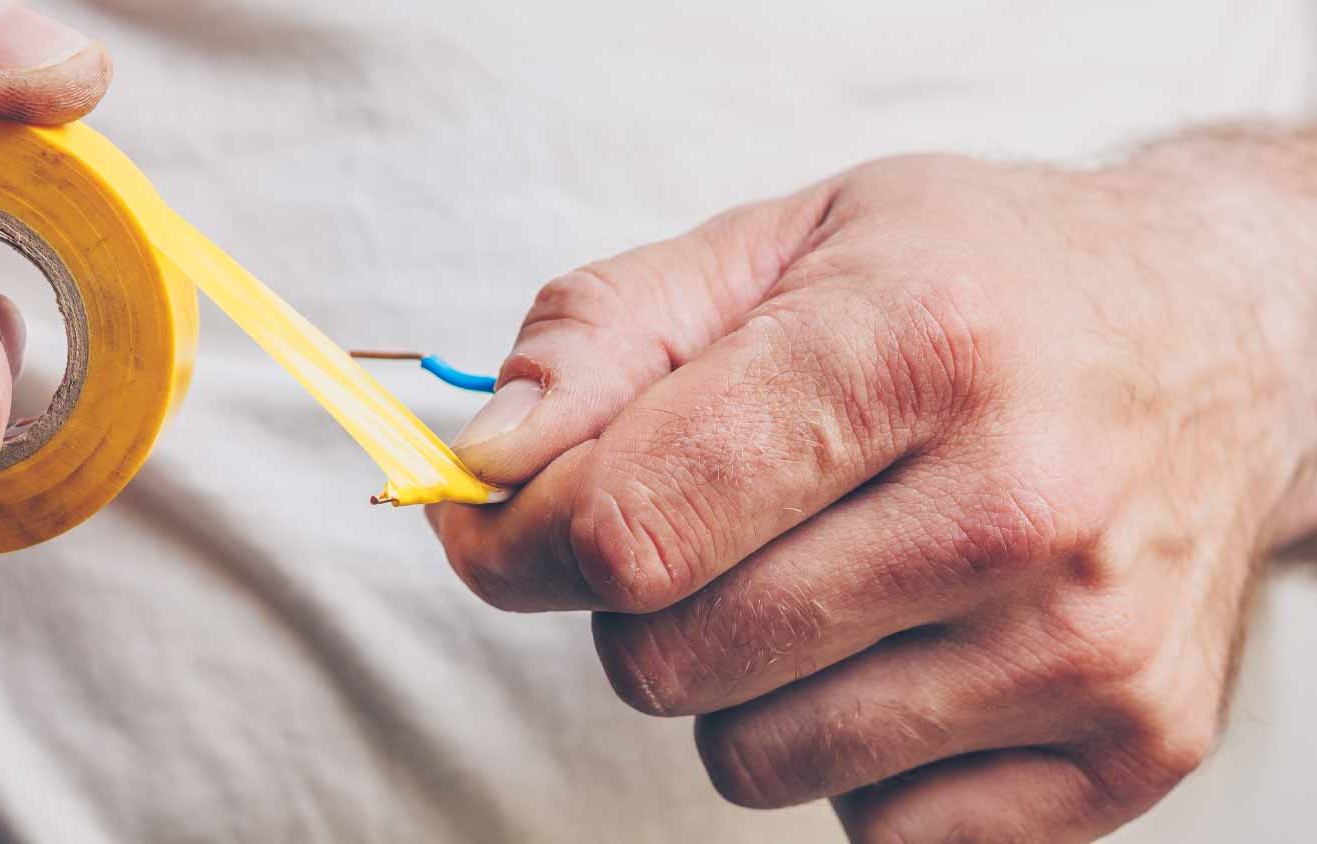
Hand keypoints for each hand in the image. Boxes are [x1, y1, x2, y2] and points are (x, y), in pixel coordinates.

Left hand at [430, 134, 1316, 840]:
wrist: (1218, 337)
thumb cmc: (978, 280)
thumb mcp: (782, 242)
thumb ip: (603, 339)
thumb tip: (476, 465)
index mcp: (913, 346)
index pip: (630, 526)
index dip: (522, 541)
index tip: (513, 527)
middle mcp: (1020, 503)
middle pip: (669, 658)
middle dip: (639, 602)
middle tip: (715, 524)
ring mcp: (1087, 645)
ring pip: (754, 759)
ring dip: (741, 681)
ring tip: (831, 575)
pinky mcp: (1132, 748)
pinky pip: (873, 827)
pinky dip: (852, 751)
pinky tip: (914, 646)